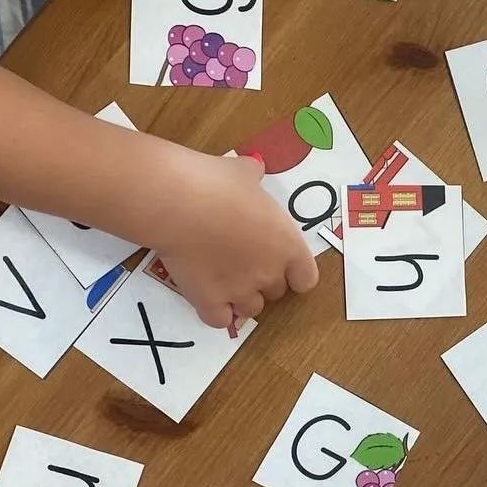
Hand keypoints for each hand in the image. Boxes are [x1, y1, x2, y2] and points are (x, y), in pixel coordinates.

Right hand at [146, 145, 318, 327]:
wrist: (179, 203)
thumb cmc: (217, 183)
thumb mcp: (242, 171)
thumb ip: (253, 175)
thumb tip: (255, 166)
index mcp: (287, 245)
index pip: (307, 279)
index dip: (294, 274)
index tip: (281, 264)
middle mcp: (269, 274)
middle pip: (276, 292)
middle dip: (263, 281)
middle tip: (242, 262)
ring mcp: (239, 291)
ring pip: (251, 310)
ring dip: (242, 299)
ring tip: (224, 279)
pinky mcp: (209, 302)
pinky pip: (220, 320)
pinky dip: (215, 312)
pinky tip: (207, 296)